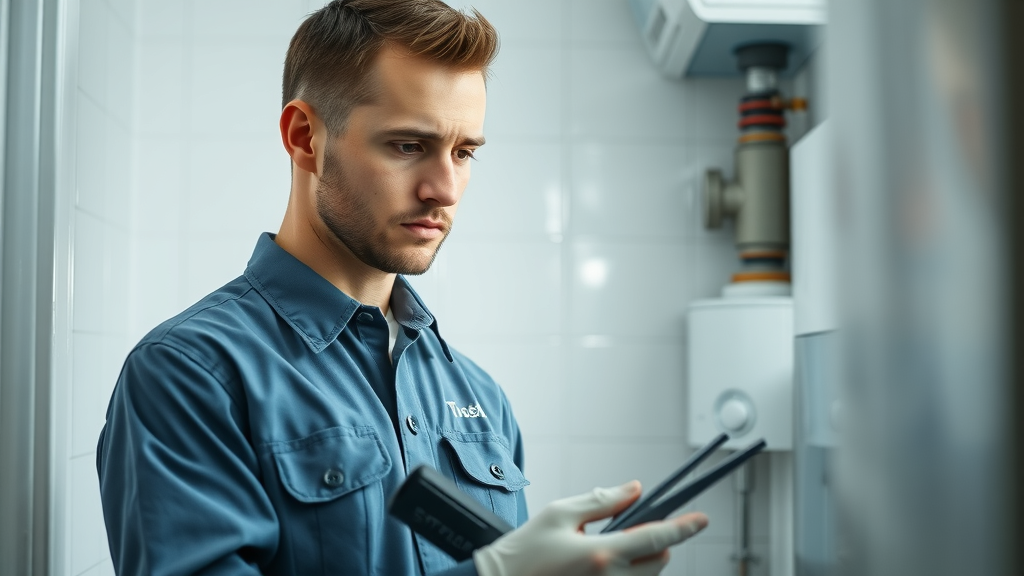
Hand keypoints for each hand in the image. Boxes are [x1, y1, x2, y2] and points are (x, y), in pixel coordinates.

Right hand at [473, 481, 707, 575]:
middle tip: (633, 527)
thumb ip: (602, 500)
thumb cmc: (525, 548)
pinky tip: (601, 563)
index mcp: (601, 554)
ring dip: (642, 559)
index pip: (657, 537)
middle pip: (658, 560)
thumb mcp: (560, 513)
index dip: (684, 527)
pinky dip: (626, 572)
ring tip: (609, 547)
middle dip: (657, 541)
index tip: (702, 519)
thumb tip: (635, 489)